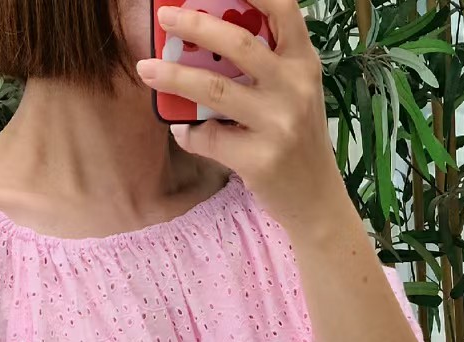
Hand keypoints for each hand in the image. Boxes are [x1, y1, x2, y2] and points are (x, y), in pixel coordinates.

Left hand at [136, 0, 343, 235]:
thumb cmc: (298, 142)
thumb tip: (206, 42)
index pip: (284, 10)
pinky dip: (188, 133)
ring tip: (147, 69)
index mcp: (304, 64)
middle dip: (195, 25)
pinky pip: (208, 138)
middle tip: (165, 17)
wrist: (316, 200)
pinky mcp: (259, 159)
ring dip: (174, 77)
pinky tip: (182, 130)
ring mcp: (278, 124)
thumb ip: (268, 67)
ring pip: (214, 90)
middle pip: (238, 44)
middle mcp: (295, 88)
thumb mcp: (296, 95)